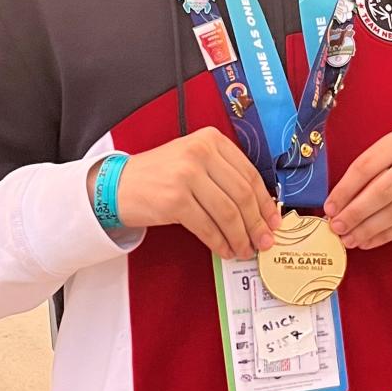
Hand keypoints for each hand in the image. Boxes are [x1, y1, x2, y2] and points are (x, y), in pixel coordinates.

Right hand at [86, 127, 281, 259]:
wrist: (117, 185)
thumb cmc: (160, 177)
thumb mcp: (194, 162)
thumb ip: (224, 176)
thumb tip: (260, 211)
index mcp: (211, 140)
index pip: (249, 174)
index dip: (265, 202)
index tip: (273, 221)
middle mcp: (200, 152)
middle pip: (242, 195)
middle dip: (256, 224)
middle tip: (263, 242)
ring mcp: (186, 175)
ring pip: (228, 213)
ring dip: (240, 237)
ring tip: (244, 250)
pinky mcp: (175, 199)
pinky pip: (208, 227)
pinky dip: (220, 242)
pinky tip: (224, 250)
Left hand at [323, 126, 391, 250]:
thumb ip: (368, 175)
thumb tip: (337, 206)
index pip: (366, 166)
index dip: (344, 190)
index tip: (330, 207)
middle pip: (382, 190)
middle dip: (355, 213)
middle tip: (338, 227)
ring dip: (368, 229)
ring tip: (350, 238)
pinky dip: (385, 235)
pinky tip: (369, 240)